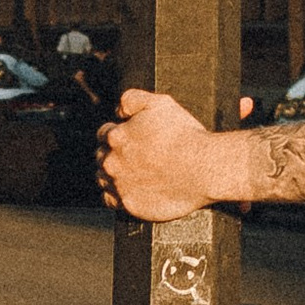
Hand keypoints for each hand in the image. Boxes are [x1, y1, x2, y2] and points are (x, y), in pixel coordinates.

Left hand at [100, 87, 246, 220]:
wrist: (203, 169)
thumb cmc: (184, 136)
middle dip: (113, 154)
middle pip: (102, 156)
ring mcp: (119, 185)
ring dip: (112, 175)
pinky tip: (130, 189)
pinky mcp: (129, 205)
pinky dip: (116, 195)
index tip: (130, 138)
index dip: (117, 133)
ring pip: (103, 179)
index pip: (104, 133)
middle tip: (133, 156)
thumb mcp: (160, 103)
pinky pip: (111, 201)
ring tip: (131, 173)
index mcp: (116, 137)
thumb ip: (132, 99)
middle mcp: (112, 162)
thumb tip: (119, 108)